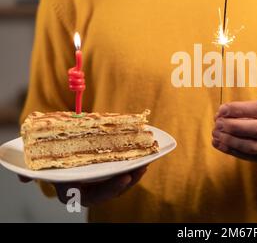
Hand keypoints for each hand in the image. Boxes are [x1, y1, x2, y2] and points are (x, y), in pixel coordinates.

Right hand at [17, 165, 147, 206]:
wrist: (57, 148)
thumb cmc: (51, 157)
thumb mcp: (41, 165)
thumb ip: (32, 171)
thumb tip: (22, 178)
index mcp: (72, 191)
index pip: (93, 196)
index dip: (111, 189)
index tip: (125, 177)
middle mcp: (88, 189)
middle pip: (111, 191)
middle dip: (127, 182)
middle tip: (138, 170)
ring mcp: (100, 181)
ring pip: (121, 183)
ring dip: (134, 174)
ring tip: (145, 162)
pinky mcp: (109, 172)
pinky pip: (124, 171)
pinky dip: (133, 165)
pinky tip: (143, 156)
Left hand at [212, 101, 256, 173]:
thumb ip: (245, 110)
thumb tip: (221, 114)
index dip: (238, 109)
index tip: (221, 110)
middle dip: (234, 126)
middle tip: (218, 124)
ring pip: (252, 146)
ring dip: (230, 140)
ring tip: (215, 134)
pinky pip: (248, 156)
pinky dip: (231, 150)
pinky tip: (219, 144)